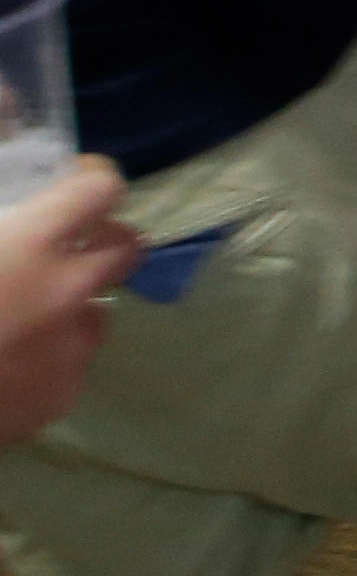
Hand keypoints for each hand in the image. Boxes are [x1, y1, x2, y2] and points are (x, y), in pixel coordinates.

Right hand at [0, 161, 136, 447]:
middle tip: (68, 245)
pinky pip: (69, 364)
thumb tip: (11, 221)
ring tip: (21, 317)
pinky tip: (7, 365)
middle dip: (102, 240)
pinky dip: (46, 359)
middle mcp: (67, 290)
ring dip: (69, 307)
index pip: (101, 190)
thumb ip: (0, 229)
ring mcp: (70, 346)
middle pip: (126, 248)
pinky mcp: (63, 394)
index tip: (74, 183)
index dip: (91, 180)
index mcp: (31, 243)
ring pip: (97, 311)